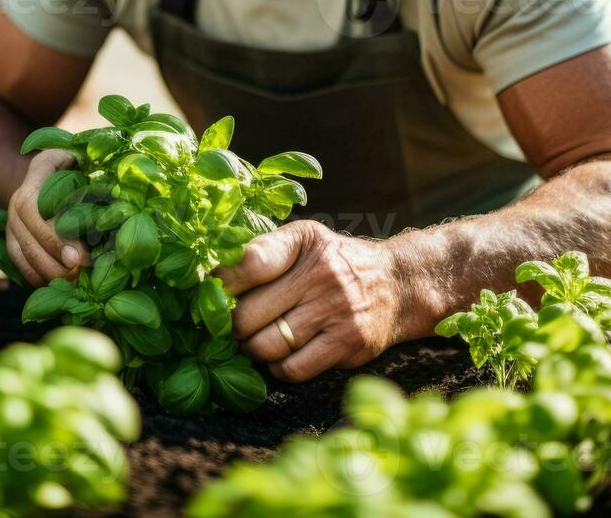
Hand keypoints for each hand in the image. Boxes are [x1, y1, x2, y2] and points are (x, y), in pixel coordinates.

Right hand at [5, 149, 90, 286]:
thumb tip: (119, 198)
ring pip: (22, 253)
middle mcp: (19, 196)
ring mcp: (12, 219)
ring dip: (48, 273)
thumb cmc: (82, 163)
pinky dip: (37, 277)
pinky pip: (19, 262)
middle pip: (28, 235)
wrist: (59, 167)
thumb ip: (96, 173)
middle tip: (79, 275)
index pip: (34, 208)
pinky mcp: (13, 237)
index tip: (77, 256)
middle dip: (54, 261)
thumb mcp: (88, 159)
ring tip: (73, 283)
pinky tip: (58, 285)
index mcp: (38, 172)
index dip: (53, 236)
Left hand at [216, 220, 414, 382]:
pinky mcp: (347, 343)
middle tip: (236, 325)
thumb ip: (263, 251)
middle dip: (234, 326)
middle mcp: (322, 273)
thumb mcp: (305, 239)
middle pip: (248, 315)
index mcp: (304, 242)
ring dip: (253, 350)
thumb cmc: (335, 262)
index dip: (222, 284)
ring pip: (267, 346)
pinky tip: (283, 355)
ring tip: (257, 341)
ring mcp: (336, 311)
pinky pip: (293, 369)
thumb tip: (213, 277)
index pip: (249, 263)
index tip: (215, 294)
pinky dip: (279, 368)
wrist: (397, 285)